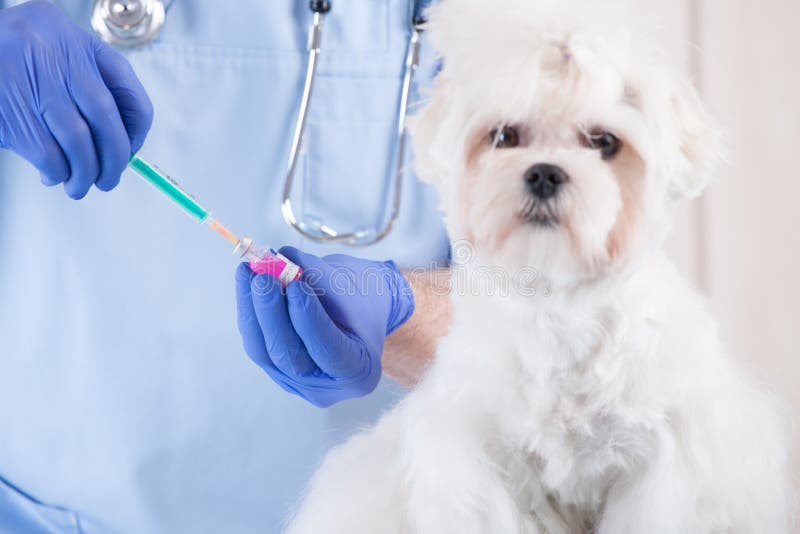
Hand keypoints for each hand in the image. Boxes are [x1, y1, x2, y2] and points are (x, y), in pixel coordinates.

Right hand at [0, 0, 152, 198]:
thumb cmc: (18, 62)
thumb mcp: (59, 57)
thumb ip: (92, 88)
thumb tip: (124, 145)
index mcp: (73, 39)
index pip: (124, 83)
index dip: (136, 125)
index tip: (133, 147)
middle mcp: (53, 54)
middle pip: (104, 116)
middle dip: (114, 158)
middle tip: (109, 180)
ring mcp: (27, 79)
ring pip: (76, 141)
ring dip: (84, 173)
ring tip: (79, 185)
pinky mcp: (6, 108)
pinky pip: (46, 153)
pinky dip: (57, 171)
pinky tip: (53, 174)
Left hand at [235, 247, 414, 406]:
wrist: (357, 310)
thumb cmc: (363, 298)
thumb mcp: (355, 286)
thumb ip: (320, 275)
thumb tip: (283, 259)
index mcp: (358, 373)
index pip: (330, 351)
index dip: (309, 319)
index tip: (298, 285)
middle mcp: (325, 386)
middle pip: (289, 356)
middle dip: (272, 314)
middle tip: (264, 277)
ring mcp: (296, 381)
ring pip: (263, 351)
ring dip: (252, 309)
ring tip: (249, 272)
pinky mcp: (274, 367)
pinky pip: (256, 342)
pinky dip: (249, 309)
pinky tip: (246, 281)